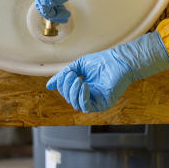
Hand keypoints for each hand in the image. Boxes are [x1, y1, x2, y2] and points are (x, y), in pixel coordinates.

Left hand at [35, 0, 107, 22]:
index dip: (55, 1)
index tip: (63, 7)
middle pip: (44, 0)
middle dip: (55, 8)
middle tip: (65, 13)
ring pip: (44, 7)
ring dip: (56, 14)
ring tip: (67, 16)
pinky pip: (46, 12)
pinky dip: (56, 16)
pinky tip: (66, 15)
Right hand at [46, 33, 168, 112]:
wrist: (119, 61)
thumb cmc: (102, 62)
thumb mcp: (78, 66)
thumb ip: (64, 75)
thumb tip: (49, 86)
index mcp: (83, 88)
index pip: (67, 92)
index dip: (63, 85)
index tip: (67, 73)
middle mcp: (89, 96)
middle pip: (70, 99)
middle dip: (67, 88)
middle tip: (72, 75)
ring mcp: (95, 101)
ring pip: (76, 104)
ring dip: (73, 92)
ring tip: (78, 79)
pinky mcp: (103, 104)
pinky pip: (87, 106)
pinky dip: (82, 96)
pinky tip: (84, 85)